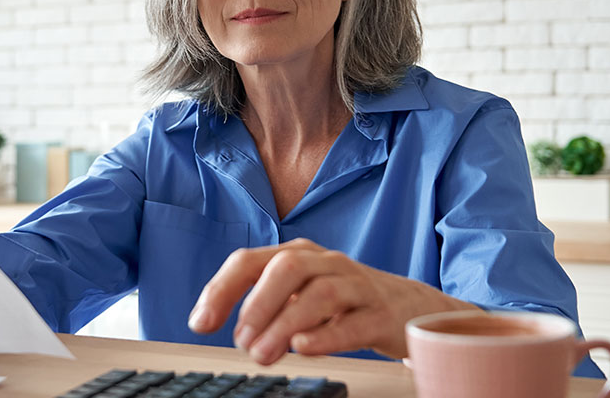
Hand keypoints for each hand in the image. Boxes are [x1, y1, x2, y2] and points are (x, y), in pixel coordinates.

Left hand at [187, 238, 476, 364]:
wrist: (409, 307)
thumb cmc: (343, 301)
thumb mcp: (298, 294)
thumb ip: (261, 305)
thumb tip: (221, 326)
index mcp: (298, 255)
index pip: (250, 261)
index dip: (221, 290)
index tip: (200, 323)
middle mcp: (326, 263)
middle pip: (287, 267)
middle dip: (258, 303)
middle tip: (241, 342)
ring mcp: (357, 286)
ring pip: (321, 293)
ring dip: (286, 323)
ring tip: (264, 354)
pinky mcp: (381, 314)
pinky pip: (355, 321)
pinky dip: (327, 335)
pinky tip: (304, 347)